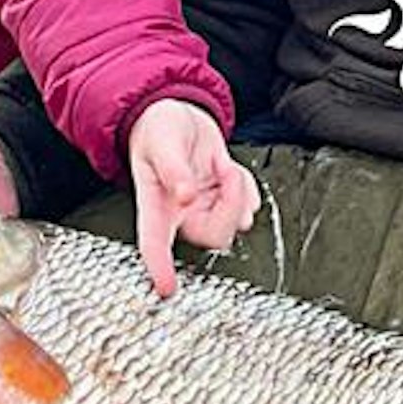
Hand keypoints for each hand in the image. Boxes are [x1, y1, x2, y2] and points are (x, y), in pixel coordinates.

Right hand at [127, 99, 260, 298]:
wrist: (177, 115)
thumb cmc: (159, 129)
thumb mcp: (162, 141)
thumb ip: (173, 169)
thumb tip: (186, 195)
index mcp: (156, 204)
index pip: (154, 243)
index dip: (159, 268)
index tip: (165, 288)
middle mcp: (180, 213)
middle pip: (212, 235)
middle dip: (230, 205)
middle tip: (227, 172)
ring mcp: (205, 208)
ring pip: (234, 223)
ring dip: (238, 193)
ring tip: (223, 166)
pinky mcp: (224, 199)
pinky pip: (248, 207)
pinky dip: (247, 186)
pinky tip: (230, 170)